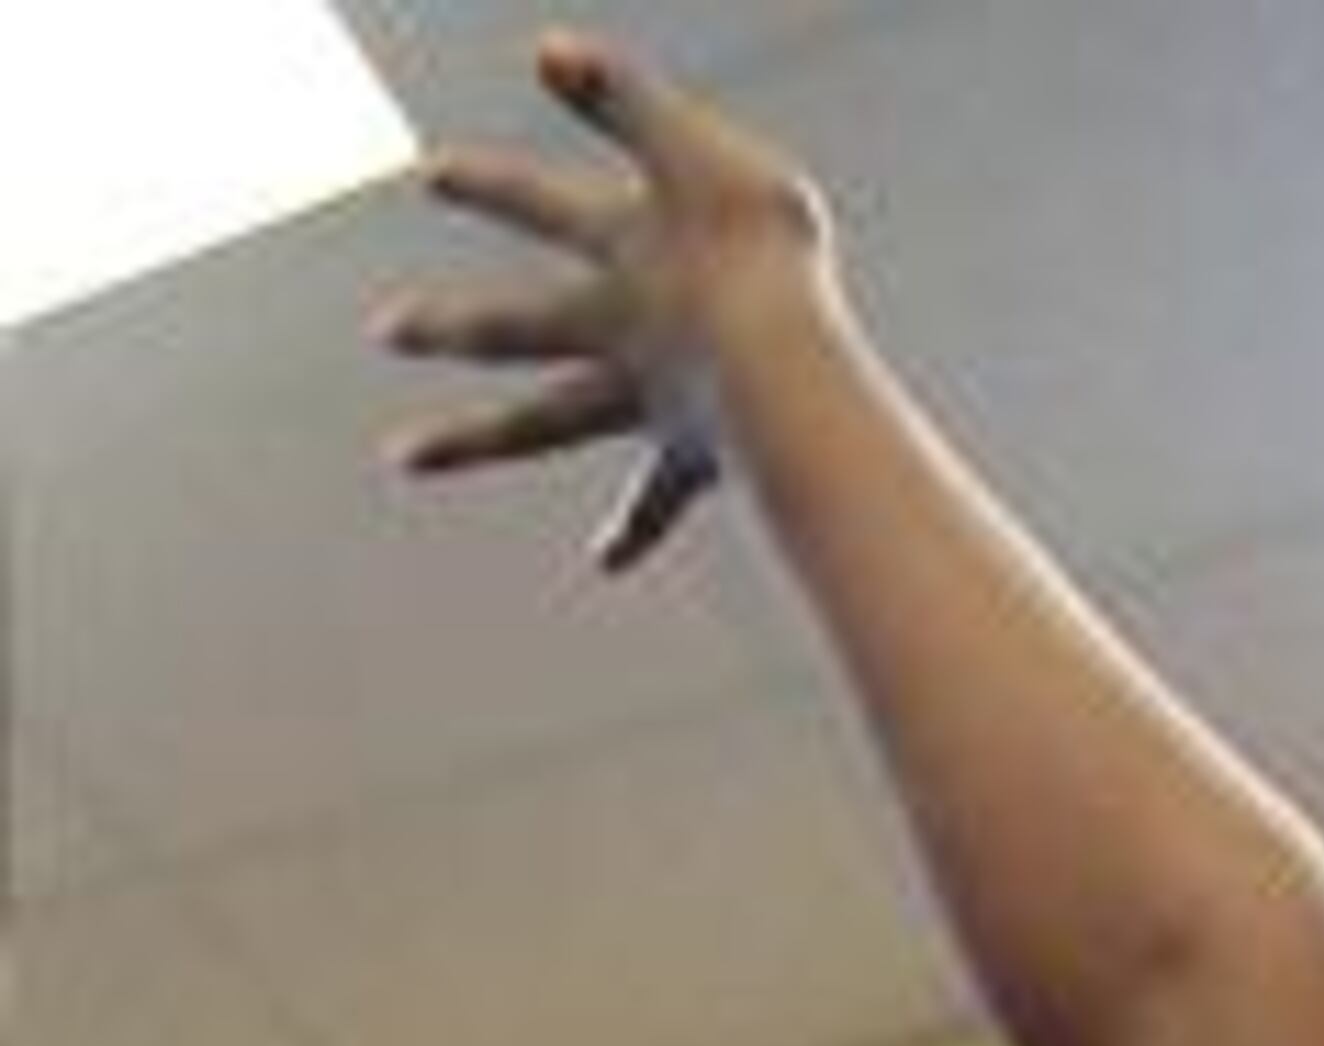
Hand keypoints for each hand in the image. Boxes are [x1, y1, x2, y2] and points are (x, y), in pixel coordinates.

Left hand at [383, 36, 831, 573]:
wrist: (786, 375)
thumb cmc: (760, 258)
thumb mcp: (696, 152)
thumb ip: (627, 100)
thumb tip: (546, 49)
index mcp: (619, 251)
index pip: (539, 207)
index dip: (489, 188)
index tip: (428, 180)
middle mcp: (614, 333)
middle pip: (513, 329)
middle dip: (447, 326)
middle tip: (383, 334)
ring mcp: (644, 403)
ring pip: (542, 422)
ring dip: (473, 438)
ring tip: (402, 458)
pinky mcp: (691, 459)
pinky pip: (654, 501)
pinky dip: (629, 531)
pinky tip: (604, 562)